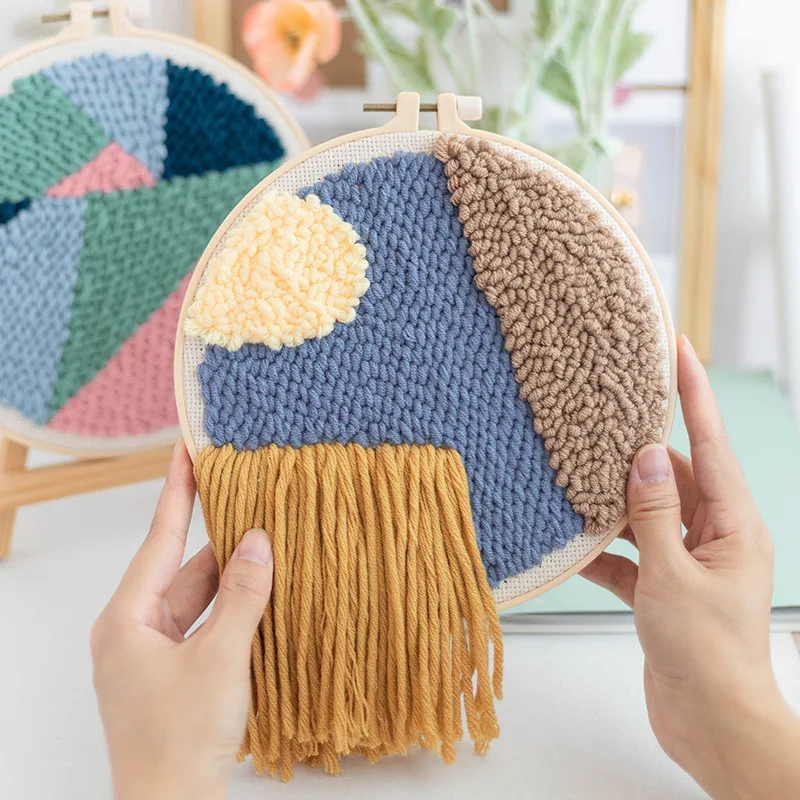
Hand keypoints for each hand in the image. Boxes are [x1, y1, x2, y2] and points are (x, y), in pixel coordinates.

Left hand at [91, 442, 273, 799]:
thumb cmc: (182, 742)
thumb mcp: (221, 659)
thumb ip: (243, 595)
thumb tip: (258, 541)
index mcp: (126, 620)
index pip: (158, 540)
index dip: (176, 492)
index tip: (187, 451)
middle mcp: (133, 632)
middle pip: (183, 570)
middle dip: (220, 539)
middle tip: (253, 498)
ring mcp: (152, 657)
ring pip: (197, 600)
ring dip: (232, 578)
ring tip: (269, 541)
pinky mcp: (172, 678)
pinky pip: (204, 627)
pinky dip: (232, 611)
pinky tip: (262, 596)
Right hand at [582, 336, 799, 799]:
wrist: (712, 726)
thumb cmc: (707, 655)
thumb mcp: (674, 575)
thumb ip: (654, 513)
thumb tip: (642, 456)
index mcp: (733, 522)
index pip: (709, 442)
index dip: (693, 392)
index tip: (675, 349)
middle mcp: (714, 534)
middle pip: (672, 475)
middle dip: (635, 450)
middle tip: (601, 415)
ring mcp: (687, 560)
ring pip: (648, 513)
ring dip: (615, 503)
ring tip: (576, 476)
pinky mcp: (663, 587)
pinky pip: (631, 553)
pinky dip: (603, 549)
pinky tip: (572, 545)